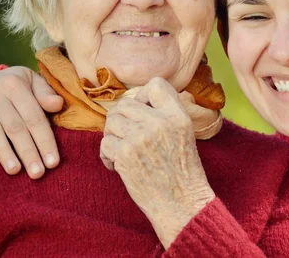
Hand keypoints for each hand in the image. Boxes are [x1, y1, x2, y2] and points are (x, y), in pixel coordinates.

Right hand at [0, 66, 62, 178]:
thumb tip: (58, 104)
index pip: (34, 117)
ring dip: (4, 151)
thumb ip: (45, 94)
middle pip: (15, 126)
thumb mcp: (33, 83)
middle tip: (37, 173)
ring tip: (15, 170)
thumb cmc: (17, 87)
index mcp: (16, 84)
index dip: (45, 140)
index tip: (53, 163)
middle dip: (28, 151)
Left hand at [100, 77, 215, 248]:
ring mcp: (141, 138)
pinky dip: (107, 155)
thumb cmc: (181, 170)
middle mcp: (159, 122)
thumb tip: (139, 98)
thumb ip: (166, 113)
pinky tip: (118, 165)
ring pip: (111, 122)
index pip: (155, 84)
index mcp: (178, 115)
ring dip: (113, 136)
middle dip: (121, 119)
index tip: (144, 112)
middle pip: (125, 104)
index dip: (143, 96)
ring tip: (124, 151)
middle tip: (127, 136)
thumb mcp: (184, 132)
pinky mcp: (125, 155)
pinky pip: (104, 143)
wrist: (181, 203)